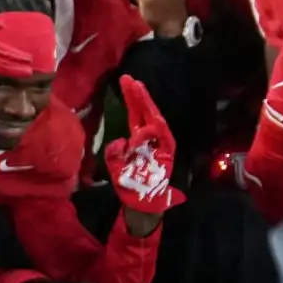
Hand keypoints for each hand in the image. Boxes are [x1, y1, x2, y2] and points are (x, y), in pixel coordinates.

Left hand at [105, 79, 181, 220]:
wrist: (140, 203)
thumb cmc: (128, 182)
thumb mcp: (114, 164)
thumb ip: (114, 151)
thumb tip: (121, 141)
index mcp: (138, 138)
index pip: (135, 114)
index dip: (131, 98)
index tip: (125, 81)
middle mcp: (151, 139)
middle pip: (145, 113)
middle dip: (138, 96)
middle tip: (129, 79)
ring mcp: (161, 146)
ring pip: (156, 122)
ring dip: (148, 106)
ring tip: (139, 90)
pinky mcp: (168, 156)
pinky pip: (163, 141)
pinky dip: (154, 133)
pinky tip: (144, 126)